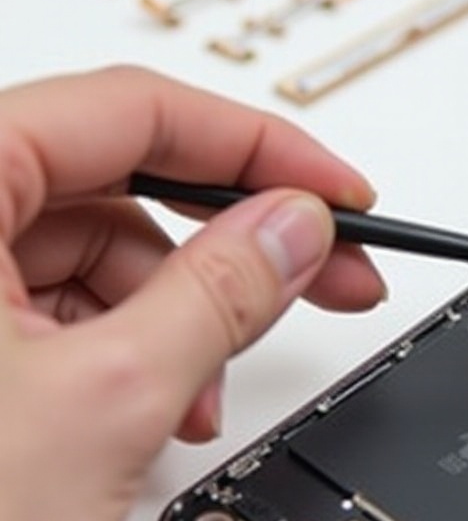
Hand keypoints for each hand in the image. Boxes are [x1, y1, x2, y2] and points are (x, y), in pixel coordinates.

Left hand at [0, 67, 384, 520]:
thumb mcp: (105, 402)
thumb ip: (219, 294)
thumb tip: (294, 228)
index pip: (131, 111)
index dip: (258, 148)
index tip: (338, 195)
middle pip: (124, 186)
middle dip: (234, 240)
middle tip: (329, 271)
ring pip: (106, 259)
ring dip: (185, 317)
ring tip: (207, 394)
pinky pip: (76, 312)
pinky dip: (138, 352)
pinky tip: (161, 408)